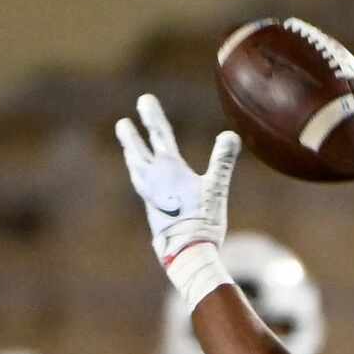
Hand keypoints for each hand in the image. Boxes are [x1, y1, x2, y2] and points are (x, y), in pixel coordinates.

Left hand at [115, 94, 239, 306]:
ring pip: (137, 171)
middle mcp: (154, 180)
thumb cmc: (201, 221)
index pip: (158, 134)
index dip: (151, 115)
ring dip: (132, 158)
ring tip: (129, 152)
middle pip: (139, 152)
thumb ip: (223, 161)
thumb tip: (230, 135)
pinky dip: (141, 178)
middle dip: (131, 137)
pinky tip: (144, 184)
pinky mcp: (153, 212)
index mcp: (168, 168)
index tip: (144, 100)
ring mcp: (151, 197)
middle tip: (122, 124)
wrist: (186, 253)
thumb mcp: (215, 188)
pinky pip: (143, 188)